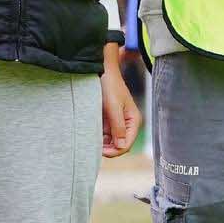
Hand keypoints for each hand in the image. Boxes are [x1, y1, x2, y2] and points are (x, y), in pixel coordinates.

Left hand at [98, 44, 140, 158]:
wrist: (101, 71)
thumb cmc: (109, 86)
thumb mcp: (113, 107)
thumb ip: (118, 127)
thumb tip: (122, 146)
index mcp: (133, 120)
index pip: (127, 144)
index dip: (115, 151)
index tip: (100, 151)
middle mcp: (127, 123)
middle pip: (119, 145)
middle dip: (108, 149)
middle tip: (93, 147)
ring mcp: (117, 122)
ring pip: (111, 142)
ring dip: (101, 143)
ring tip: (89, 139)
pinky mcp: (108, 120)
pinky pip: (104, 135)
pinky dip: (98, 137)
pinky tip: (90, 133)